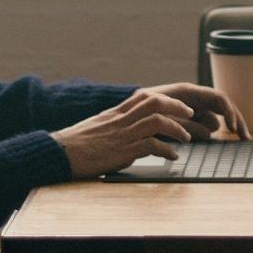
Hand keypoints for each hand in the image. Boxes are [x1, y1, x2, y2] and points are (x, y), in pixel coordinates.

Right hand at [53, 89, 202, 178]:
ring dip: (177, 129)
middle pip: (155, 102)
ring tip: (187, 139)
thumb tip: (133, 130)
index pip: (145, 96)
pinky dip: (166, 151)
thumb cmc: (78, 144)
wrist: (61, 152)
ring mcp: (122, 134)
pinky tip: (172, 157)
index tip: (180, 107)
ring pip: (157, 121)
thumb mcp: (99, 127)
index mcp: (116, 112)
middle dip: (177, 107)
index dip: (167, 99)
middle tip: (191, 116)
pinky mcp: (122, 151)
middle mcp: (121, 119)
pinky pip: (150, 146)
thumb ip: (117, 125)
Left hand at [140, 81, 240, 139]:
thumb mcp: (162, 114)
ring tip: (239, 139)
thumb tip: (212, 129)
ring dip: (230, 124)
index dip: (229, 112)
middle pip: (223, 105)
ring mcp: (194, 106)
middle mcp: (194, 97)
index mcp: (188, 91)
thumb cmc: (143, 109)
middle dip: (237, 119)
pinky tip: (223, 139)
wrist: (129, 111)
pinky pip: (208, 122)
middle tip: (245, 138)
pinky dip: (217, 130)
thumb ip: (186, 120)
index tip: (233, 128)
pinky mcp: (191, 118)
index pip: (218, 98)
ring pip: (218, 114)